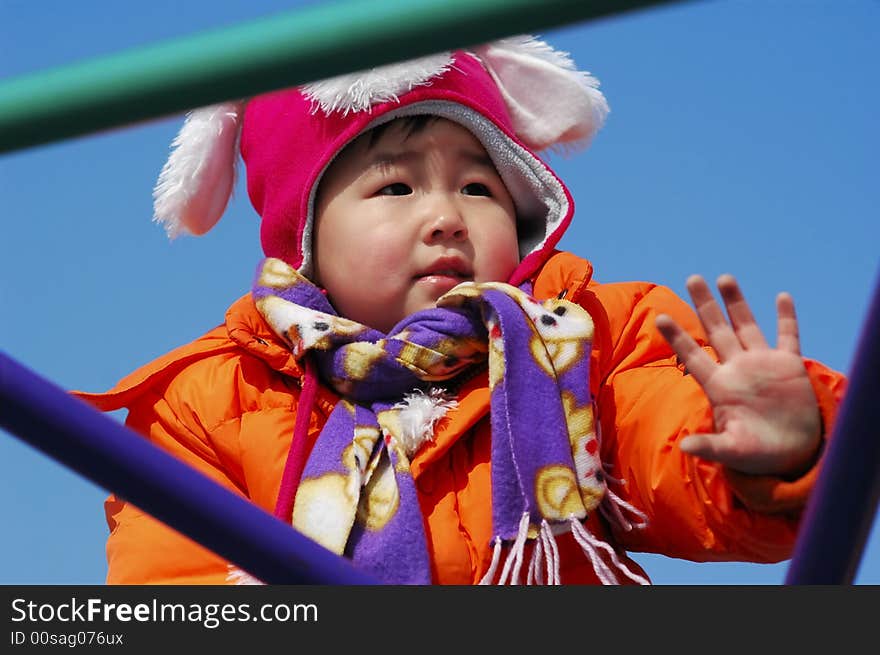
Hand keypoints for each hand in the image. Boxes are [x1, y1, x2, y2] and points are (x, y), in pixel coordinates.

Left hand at [655, 274, 821, 477]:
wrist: (790, 454)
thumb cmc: (756, 453)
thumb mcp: (732, 451)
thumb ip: (710, 446)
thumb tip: (685, 448)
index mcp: (719, 387)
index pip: (693, 356)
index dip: (677, 337)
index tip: (659, 317)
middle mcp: (737, 369)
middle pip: (716, 331)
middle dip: (705, 305)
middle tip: (692, 278)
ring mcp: (762, 364)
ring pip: (746, 326)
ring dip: (737, 302)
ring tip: (723, 277)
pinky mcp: (789, 366)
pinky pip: (788, 336)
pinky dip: (786, 318)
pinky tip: (782, 296)